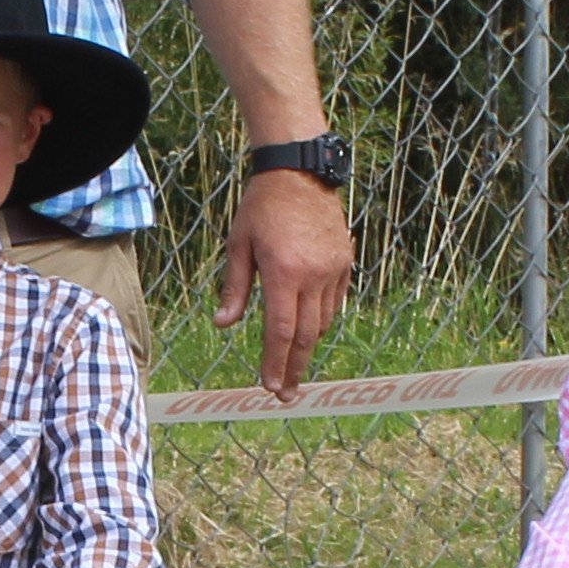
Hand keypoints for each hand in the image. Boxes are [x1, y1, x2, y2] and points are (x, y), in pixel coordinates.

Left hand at [216, 162, 356, 400]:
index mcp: (284, 272)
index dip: (275, 363)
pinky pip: (334, 303)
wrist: (300, 172)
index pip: (280, 330)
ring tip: (291, 364)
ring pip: (323, 322)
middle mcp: (313, 275)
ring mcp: (333, 270)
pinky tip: (307, 329)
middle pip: (306, 336)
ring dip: (306, 346)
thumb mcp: (239, 244)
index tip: (270, 387)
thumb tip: (223, 325)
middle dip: (293, 368)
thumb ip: (234, 288)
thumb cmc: (262, 207)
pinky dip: (320, 320)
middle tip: (285, 394)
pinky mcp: (345, 263)